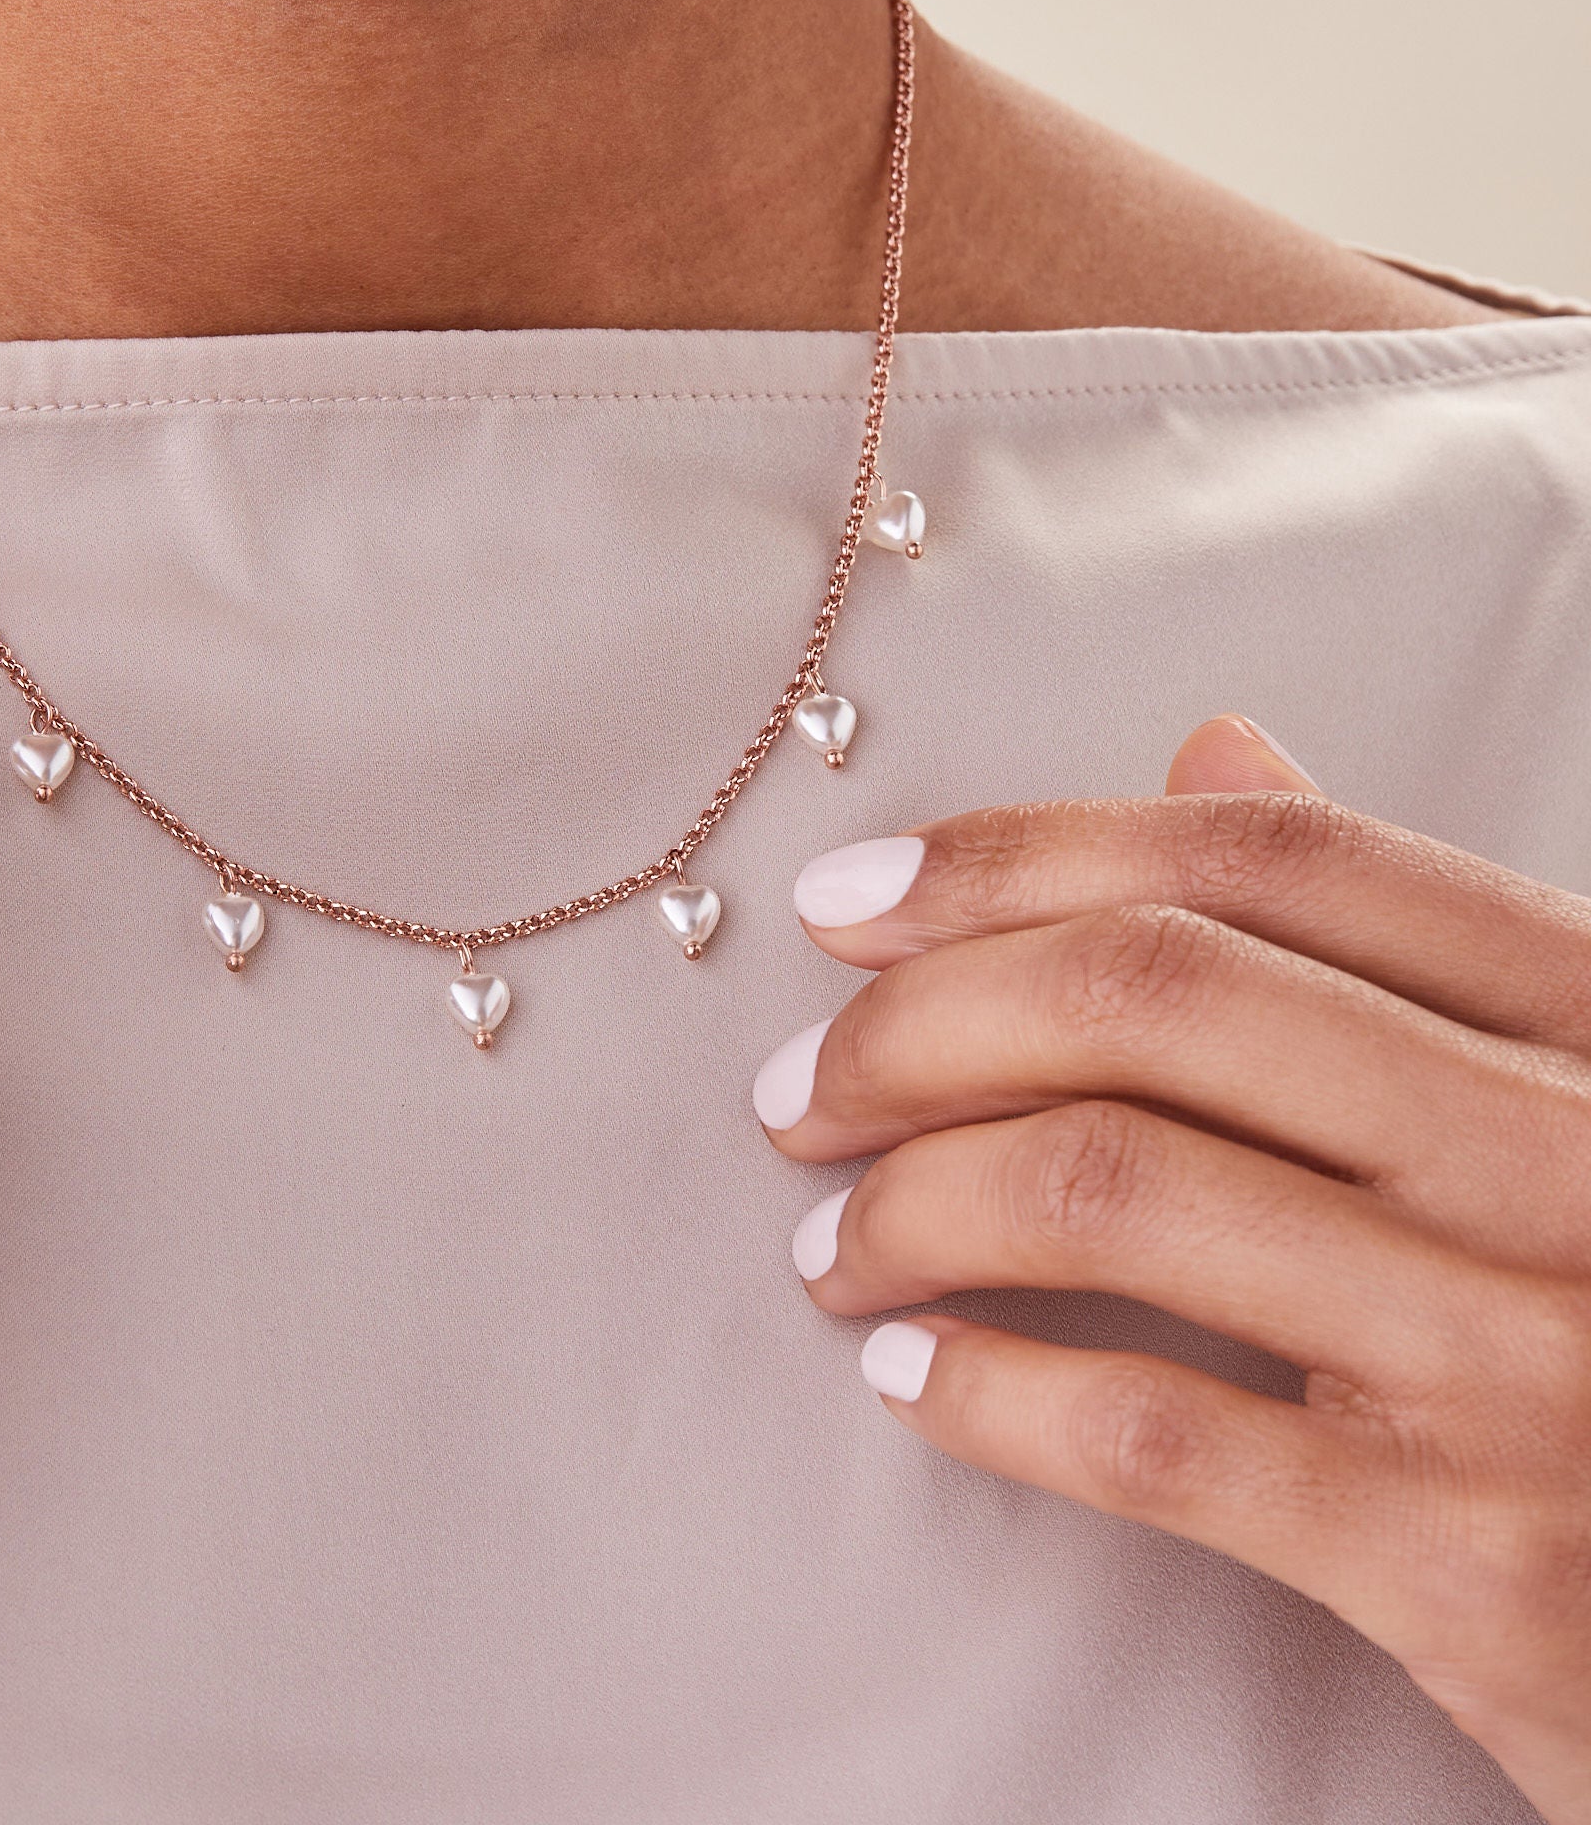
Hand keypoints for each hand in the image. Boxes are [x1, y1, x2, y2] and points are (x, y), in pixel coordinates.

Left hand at [756, 717, 1590, 1823]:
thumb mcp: (1579, 1096)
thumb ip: (1399, 938)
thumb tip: (1212, 754)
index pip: (1260, 863)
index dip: (1017, 855)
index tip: (848, 896)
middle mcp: (1569, 1153)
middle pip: (1150, 995)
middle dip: (916, 1026)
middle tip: (802, 1094)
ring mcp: (1528, 1355)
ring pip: (1112, 1187)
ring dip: (910, 1205)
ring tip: (834, 1244)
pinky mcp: (1474, 1561)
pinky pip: (1152, 1428)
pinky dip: (986, 1390)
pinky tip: (911, 1375)